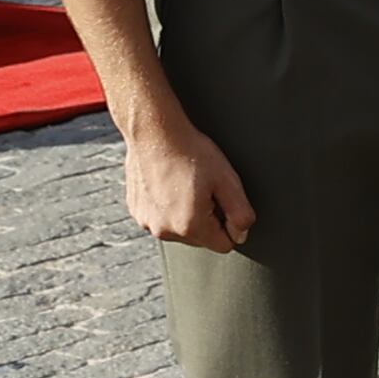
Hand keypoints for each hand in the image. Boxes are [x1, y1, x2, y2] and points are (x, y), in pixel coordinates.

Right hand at [123, 113, 256, 249]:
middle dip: (208, 218)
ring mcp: (147, 222)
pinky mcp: (137, 212)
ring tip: (185, 184)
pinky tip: (169, 184)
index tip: (222, 200)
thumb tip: (240, 235)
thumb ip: (240, 213)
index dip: (229, 223)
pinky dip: (168, 207)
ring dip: (187, 214)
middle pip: (201, 239)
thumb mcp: (227, 180)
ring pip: (180, 230)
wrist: (155, 132)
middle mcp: (164, 230)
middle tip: (203, 188)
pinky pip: (161, 218)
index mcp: (190, 226)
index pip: (224, 245)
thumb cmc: (191, 153)